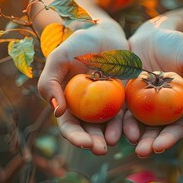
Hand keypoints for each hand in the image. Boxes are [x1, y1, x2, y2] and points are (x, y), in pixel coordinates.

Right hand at [37, 20, 127, 154]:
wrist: (103, 32)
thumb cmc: (77, 44)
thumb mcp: (59, 58)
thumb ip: (50, 82)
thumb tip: (58, 112)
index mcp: (69, 103)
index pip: (69, 125)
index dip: (75, 136)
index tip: (84, 143)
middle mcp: (88, 108)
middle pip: (89, 131)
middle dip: (93, 143)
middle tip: (100, 150)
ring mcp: (108, 104)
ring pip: (109, 126)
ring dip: (111, 137)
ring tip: (114, 142)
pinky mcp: (125, 97)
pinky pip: (127, 114)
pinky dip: (128, 124)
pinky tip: (132, 132)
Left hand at [125, 16, 182, 157]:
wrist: (154, 32)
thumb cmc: (179, 45)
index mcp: (180, 106)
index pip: (176, 127)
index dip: (169, 139)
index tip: (160, 146)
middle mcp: (160, 110)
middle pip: (155, 131)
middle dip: (149, 143)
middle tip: (141, 152)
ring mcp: (141, 104)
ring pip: (135, 124)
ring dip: (130, 135)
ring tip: (122, 141)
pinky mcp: (124, 95)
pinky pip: (119, 109)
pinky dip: (116, 119)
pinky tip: (110, 126)